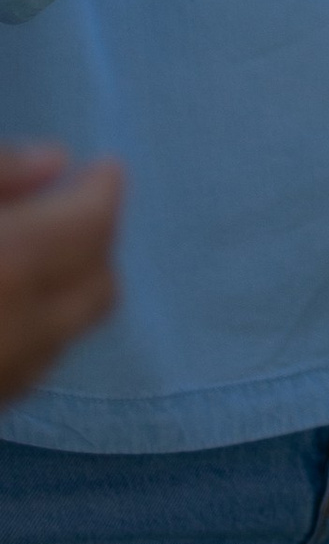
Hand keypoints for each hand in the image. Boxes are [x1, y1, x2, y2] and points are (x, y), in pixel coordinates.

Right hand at [0, 142, 120, 404]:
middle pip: (100, 286)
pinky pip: (31, 370)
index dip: (103, 191)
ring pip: (70, 334)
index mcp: (11, 267)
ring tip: (32, 256)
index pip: (93, 225)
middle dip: (95, 244)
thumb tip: (58, 160)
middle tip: (66, 210)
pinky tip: (6, 308)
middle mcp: (19, 334)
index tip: (102, 169)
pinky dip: (35, 334)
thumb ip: (0, 172)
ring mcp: (4, 382)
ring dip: (69, 292)